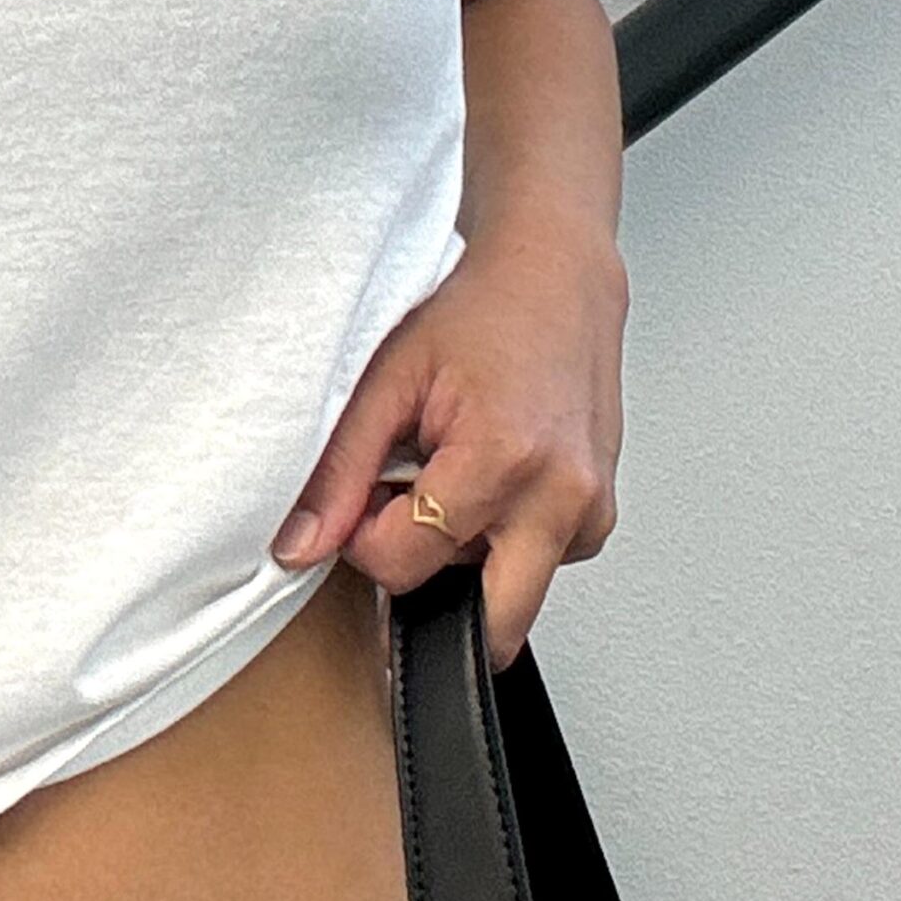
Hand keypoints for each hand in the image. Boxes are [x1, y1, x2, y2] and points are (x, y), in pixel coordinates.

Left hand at [270, 223, 629, 670]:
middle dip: (429, 577)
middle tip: (412, 502)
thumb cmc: (479, 313)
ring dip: (463, 554)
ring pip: (506, 596)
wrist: (556, 279)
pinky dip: (499, 539)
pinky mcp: (600, 519)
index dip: (368, 538)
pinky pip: (537, 567)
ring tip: (454, 471)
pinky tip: (488, 479)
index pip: (406, 564)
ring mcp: (591, 514)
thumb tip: (300, 545)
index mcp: (503, 459)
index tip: (369, 490)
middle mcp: (561, 498)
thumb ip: (339, 472)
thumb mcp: (385, 379)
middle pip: (483, 621)